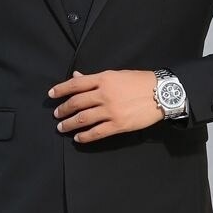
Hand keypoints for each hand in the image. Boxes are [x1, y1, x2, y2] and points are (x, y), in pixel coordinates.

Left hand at [48, 69, 163, 142]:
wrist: (161, 93)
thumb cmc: (139, 81)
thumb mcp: (116, 74)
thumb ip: (95, 79)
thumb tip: (76, 77)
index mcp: (103, 79)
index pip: (76, 84)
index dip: (61, 89)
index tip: (51, 95)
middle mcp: (104, 94)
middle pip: (76, 103)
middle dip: (63, 109)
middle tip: (57, 115)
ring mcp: (111, 110)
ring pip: (83, 118)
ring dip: (69, 124)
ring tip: (62, 127)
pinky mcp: (118, 124)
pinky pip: (97, 132)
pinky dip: (84, 136)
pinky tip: (78, 138)